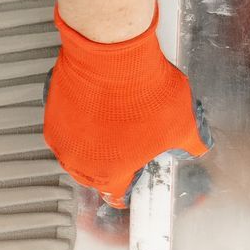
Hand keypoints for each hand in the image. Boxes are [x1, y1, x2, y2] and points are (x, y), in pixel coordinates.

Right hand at [43, 6, 209, 206]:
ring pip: (77, 152)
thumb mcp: (182, 123)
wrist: (112, 55)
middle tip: (125, 148)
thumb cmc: (142, 91)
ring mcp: (62, 139)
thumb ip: (191, 143)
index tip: (130, 180)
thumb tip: (197, 148)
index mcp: (108, 173)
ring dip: (92, 144)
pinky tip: (97, 107)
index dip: (127, 187)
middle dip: (110, 164)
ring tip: (112, 123)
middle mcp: (78, 162)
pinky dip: (80, 123)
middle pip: (94, 175)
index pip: (115, 194)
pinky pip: (66, 129)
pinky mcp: (51, 115)